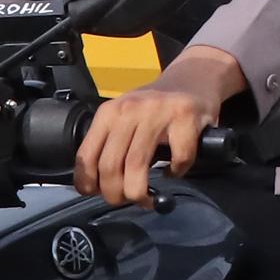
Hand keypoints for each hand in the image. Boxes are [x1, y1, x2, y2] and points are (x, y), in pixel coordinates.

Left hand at [77, 47, 246, 203]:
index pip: (87, 155)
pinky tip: (174, 171)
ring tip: (147, 199)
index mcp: (109, 113)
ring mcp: (158, 111)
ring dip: (140, 192)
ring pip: (138, 165)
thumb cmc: (156, 108)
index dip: (88, 183)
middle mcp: (129, 109)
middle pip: (110, 165)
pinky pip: (178, 158)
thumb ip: (109, 144)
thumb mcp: (124, 119)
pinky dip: (176, 172)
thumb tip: (97, 185)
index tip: (96, 194)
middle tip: (126, 200)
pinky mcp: (186, 116)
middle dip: (116, 194)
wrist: (193, 80)